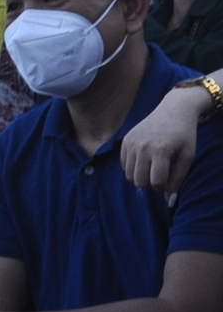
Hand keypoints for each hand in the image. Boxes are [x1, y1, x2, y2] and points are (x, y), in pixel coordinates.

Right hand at [123, 82, 207, 196]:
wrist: (174, 109)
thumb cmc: (185, 134)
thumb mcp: (188, 156)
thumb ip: (178, 179)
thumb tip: (168, 202)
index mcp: (160, 150)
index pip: (156, 182)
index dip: (163, 187)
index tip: (169, 181)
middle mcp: (142, 147)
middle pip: (139, 181)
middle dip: (149, 184)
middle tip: (160, 177)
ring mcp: (131, 143)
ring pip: (129, 175)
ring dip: (141, 177)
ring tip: (152, 168)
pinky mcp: (125, 141)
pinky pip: (124, 165)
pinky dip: (133, 168)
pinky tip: (145, 160)